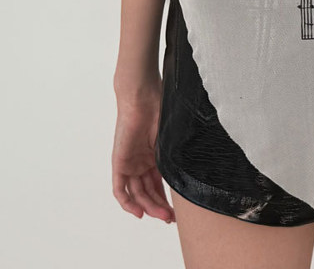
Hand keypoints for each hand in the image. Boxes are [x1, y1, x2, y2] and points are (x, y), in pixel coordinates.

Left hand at [112, 76, 174, 222]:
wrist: (143, 95)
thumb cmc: (160, 108)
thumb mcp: (173, 137)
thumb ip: (177, 156)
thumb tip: (194, 174)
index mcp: (155, 155)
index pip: (159, 184)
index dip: (167, 199)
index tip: (177, 212)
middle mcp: (142, 161)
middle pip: (148, 191)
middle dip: (159, 207)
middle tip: (171, 218)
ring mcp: (130, 162)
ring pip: (136, 193)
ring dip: (148, 207)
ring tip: (162, 216)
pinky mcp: (119, 162)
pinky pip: (120, 188)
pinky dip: (127, 202)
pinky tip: (139, 212)